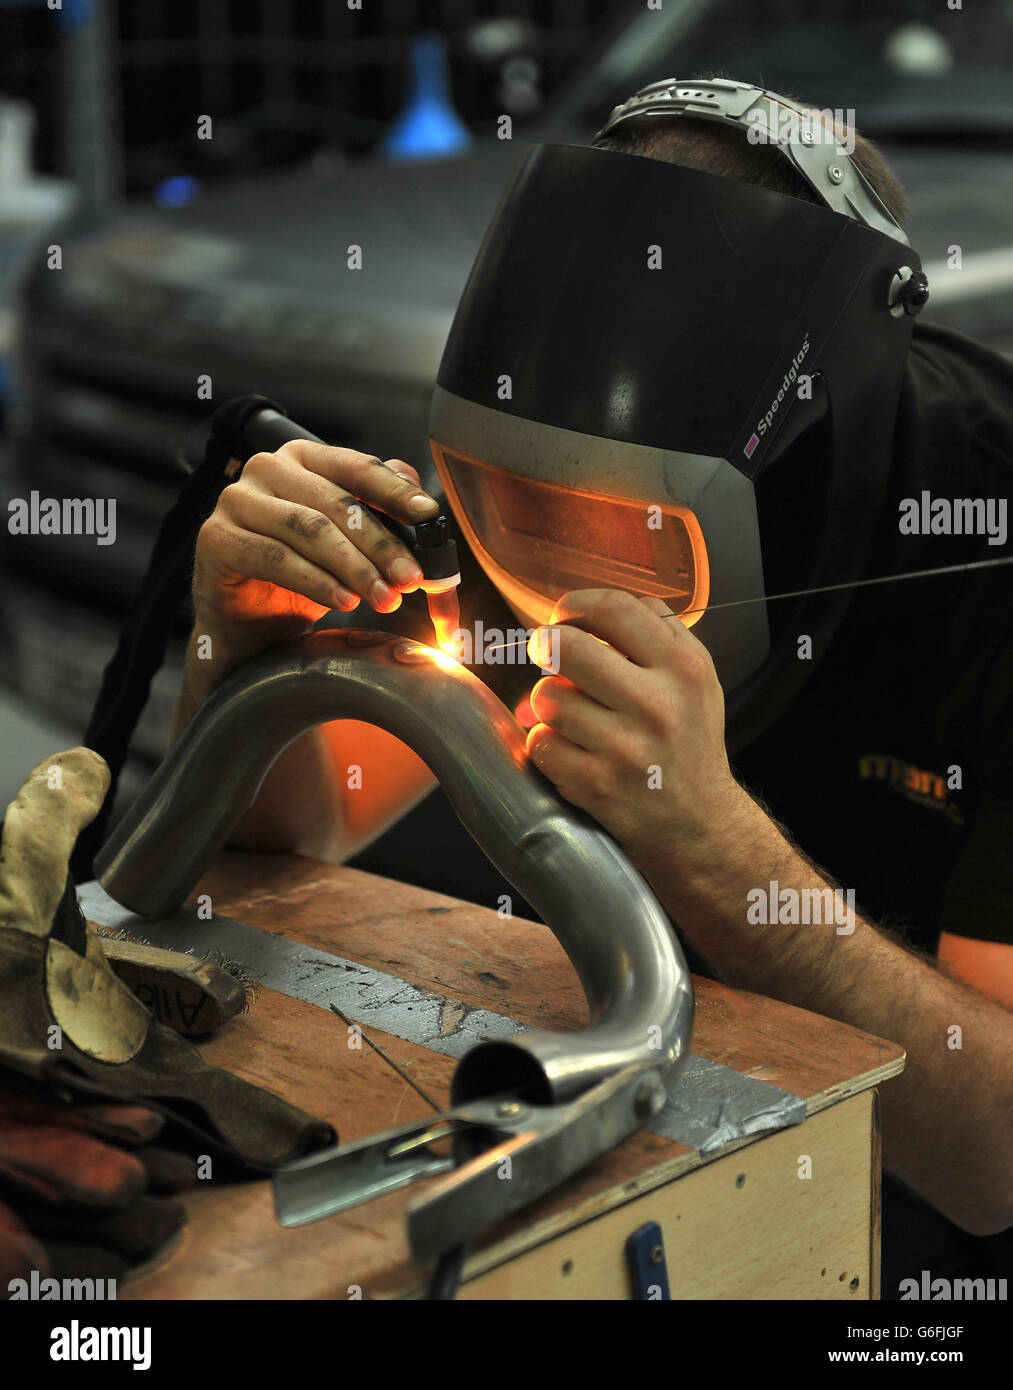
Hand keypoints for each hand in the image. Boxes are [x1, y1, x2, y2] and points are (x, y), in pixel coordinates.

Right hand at [193, 441, 439, 660]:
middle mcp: (266, 469)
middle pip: (336, 504)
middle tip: (410, 578)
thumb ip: (376, 510)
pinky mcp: (216, 537)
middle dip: (380, 545)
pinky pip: (277, 559)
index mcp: (302, 458)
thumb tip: (416, 490)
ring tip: (384, 598)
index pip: (356, 467)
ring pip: (309, 531)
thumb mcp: (346, 542)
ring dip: (354, 568)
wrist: (247, 622)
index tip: (428, 514)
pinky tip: (345, 602)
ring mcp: (236, 500)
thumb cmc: (298, 575)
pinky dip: (317, 583)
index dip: (394, 491)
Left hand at [524, 590, 751, 878]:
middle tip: (546, 652)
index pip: (614, 608)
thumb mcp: (697, 680)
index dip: (575, 604)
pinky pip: (540, 742)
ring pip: (546, 695)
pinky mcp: (595, 784)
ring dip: (549, 703)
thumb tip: (599, 605)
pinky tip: (572, 750)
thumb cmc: (688, 744)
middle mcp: (657, 705)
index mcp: (684, 669)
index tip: (563, 615)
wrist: (699, 824)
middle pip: (567, 645)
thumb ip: (660, 632)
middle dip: (545, 645)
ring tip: (573, 715)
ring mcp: (624, 747)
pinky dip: (547, 744)